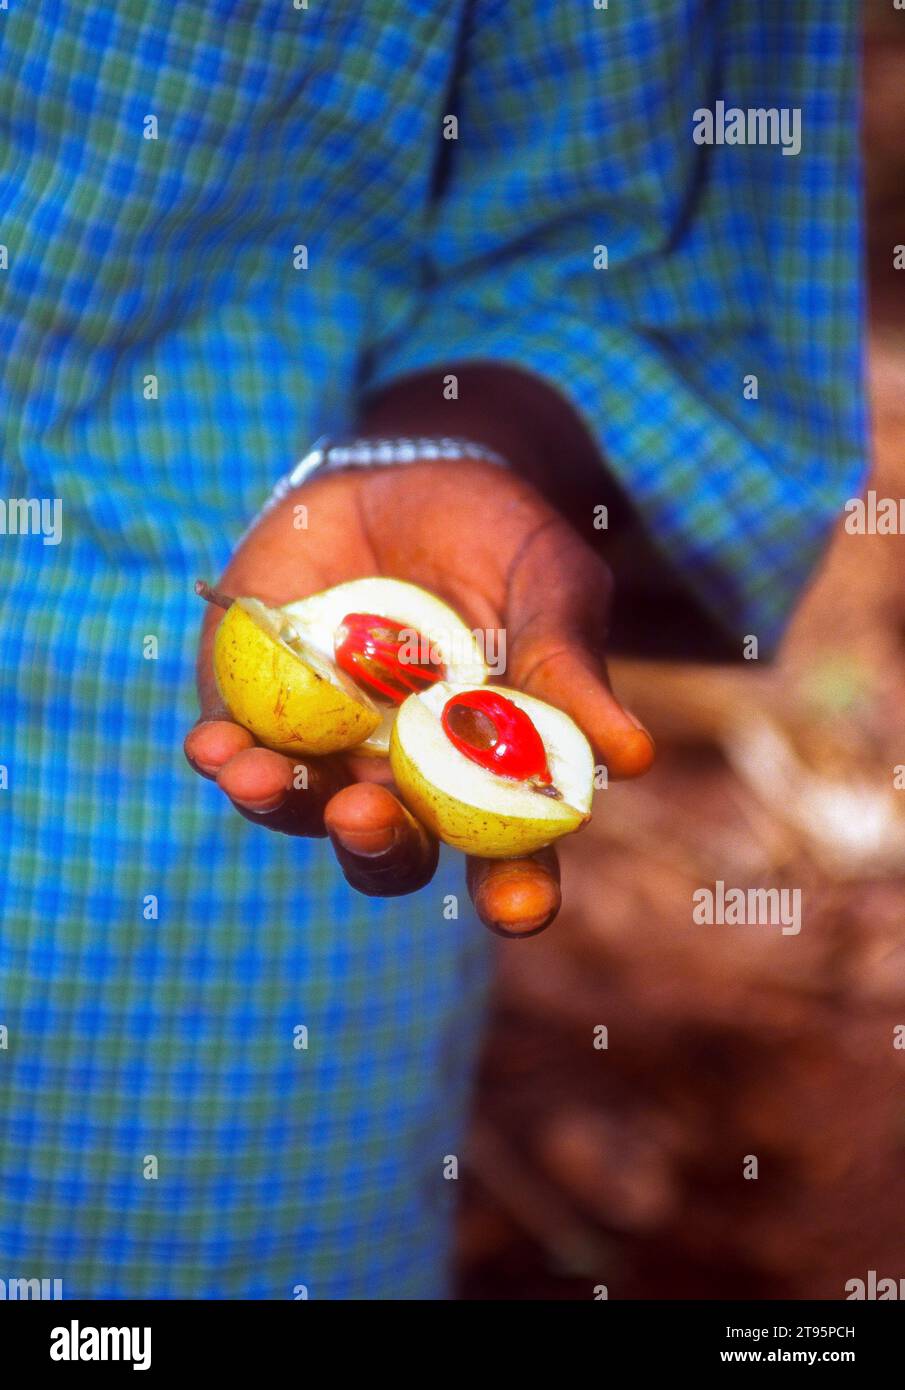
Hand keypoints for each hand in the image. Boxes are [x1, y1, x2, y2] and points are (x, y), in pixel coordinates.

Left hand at [184, 457, 653, 933]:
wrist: (404, 472)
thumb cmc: (499, 537)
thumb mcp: (548, 582)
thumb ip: (568, 665)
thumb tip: (631, 758)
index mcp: (489, 772)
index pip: (510, 856)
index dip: (516, 891)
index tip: (520, 910)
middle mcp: (406, 778)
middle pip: (392, 848)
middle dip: (378, 846)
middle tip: (370, 817)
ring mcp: (326, 747)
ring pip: (302, 807)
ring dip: (282, 804)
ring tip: (261, 777)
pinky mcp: (253, 706)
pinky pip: (232, 748)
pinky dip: (220, 755)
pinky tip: (213, 746)